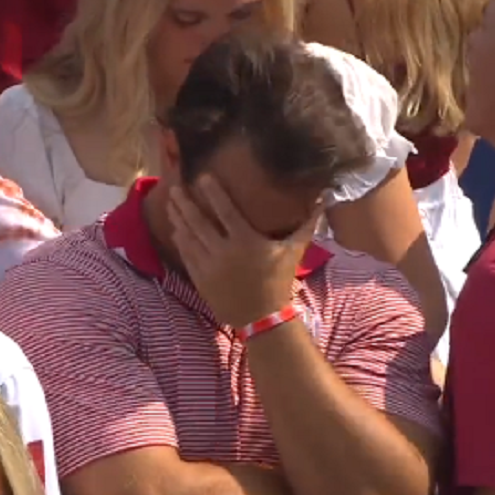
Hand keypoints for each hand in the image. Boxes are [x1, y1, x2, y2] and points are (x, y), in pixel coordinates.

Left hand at [167, 175, 319, 328]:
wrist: (263, 318)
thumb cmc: (279, 281)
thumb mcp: (294, 251)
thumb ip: (307, 224)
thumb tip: (324, 199)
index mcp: (246, 241)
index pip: (225, 210)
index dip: (213, 192)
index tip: (202, 177)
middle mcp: (225, 251)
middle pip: (199, 221)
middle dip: (185, 202)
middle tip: (175, 186)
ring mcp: (210, 266)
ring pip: (188, 236)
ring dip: (178, 218)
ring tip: (171, 202)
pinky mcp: (201, 279)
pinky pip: (186, 255)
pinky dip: (180, 240)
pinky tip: (175, 228)